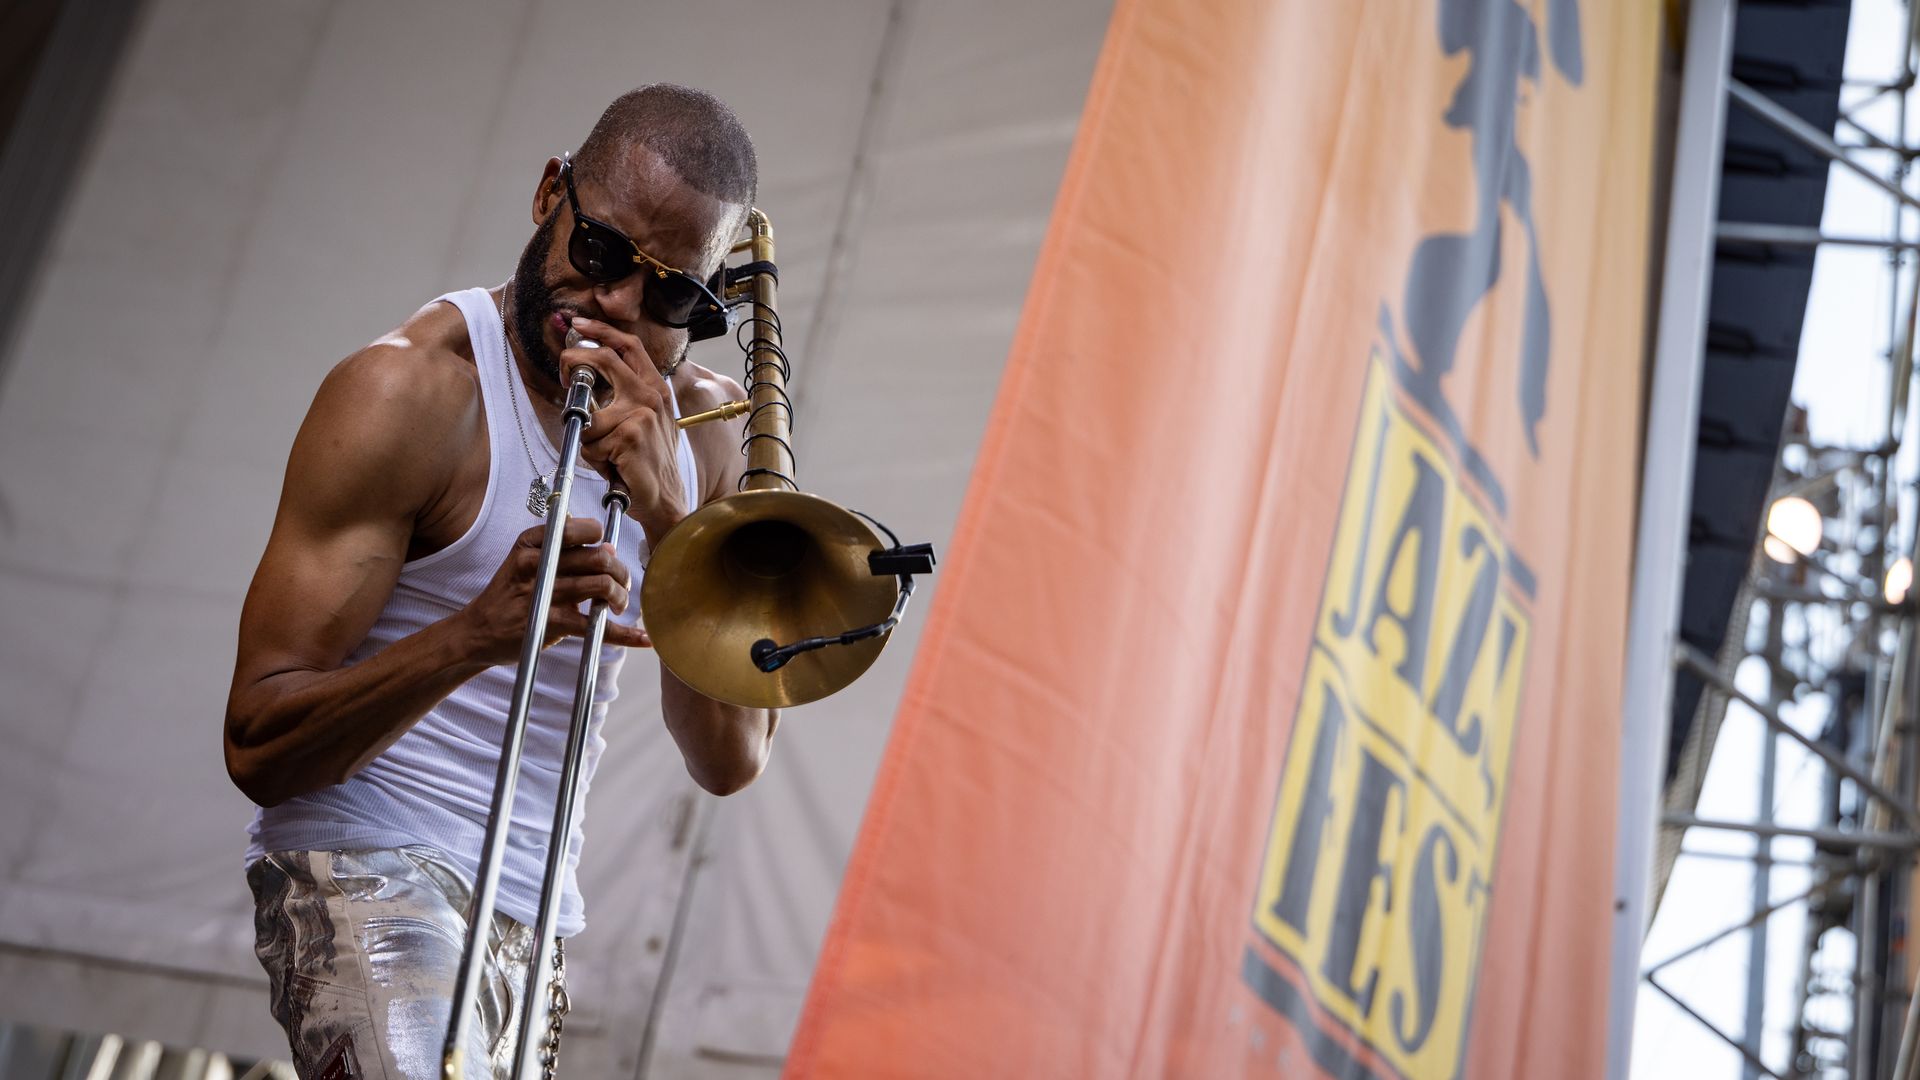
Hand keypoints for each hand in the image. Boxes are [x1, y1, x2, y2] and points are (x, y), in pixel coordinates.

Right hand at [457, 517, 650, 663]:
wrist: (478, 631)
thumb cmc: (510, 594)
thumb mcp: (524, 559)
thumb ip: (559, 546)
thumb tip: (602, 540)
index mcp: (531, 542)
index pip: (579, 529)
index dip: (601, 539)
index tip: (608, 552)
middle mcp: (536, 563)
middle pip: (598, 557)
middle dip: (620, 571)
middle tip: (622, 584)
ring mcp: (543, 593)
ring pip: (601, 586)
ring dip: (621, 597)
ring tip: (619, 605)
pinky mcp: (550, 623)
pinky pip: (596, 626)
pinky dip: (625, 634)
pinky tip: (643, 638)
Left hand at [561, 316, 687, 543]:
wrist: (666, 497)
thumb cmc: (650, 461)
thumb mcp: (649, 420)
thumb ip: (628, 395)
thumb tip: (591, 376)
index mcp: (655, 388)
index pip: (628, 345)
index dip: (601, 330)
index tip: (579, 326)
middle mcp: (650, 396)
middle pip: (604, 359)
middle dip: (574, 363)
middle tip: (565, 376)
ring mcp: (640, 415)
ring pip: (588, 416)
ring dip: (588, 440)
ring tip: (607, 454)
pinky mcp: (628, 436)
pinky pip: (590, 442)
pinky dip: (594, 458)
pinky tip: (613, 466)